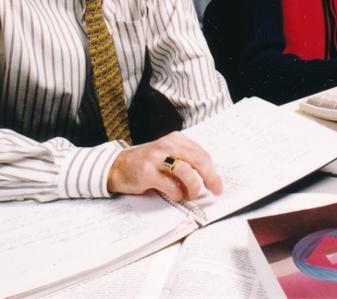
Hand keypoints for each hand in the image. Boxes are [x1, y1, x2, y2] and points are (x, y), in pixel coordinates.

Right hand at [106, 131, 222, 201]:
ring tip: (189, 194)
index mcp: (176, 139)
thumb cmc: (147, 164)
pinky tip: (175, 195)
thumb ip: (186, 161)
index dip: (213, 171)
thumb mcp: (168, 155)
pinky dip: (177, 194)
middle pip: (199, 161)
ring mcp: (157, 158)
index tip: (217, 185)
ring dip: (192, 188)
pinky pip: (171, 186)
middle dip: (210, 178)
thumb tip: (209, 178)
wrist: (119, 166)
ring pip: (187, 172)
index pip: (202, 154)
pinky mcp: (148, 172)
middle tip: (214, 190)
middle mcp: (168, 145)